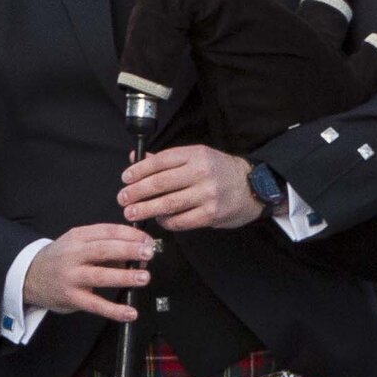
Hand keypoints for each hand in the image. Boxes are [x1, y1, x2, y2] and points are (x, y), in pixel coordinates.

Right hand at [23, 223, 153, 325]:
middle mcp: (73, 255)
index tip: (148, 240)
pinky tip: (130, 313)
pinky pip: (94, 304)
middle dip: (129, 250)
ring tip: (144, 277)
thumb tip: (139, 255)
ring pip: (99, 276)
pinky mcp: (71, 297)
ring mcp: (71, 277)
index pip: (108, 231)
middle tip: (149, 253)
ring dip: (124, 277)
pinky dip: (114, 310)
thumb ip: (107, 246)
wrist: (30, 276)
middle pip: (103, 250)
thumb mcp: (79, 244)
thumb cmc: (62, 259)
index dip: (131, 235)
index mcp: (78, 237)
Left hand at [119, 144, 267, 231]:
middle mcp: (202, 172)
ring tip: (132, 212)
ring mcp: (208, 194)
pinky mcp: (211, 214)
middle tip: (123, 198)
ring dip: (145, 209)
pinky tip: (159, 220)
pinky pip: (180, 221)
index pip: (160, 161)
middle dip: (136, 192)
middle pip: (160, 184)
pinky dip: (166, 222)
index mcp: (196, 154)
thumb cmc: (221, 171)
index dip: (139, 171)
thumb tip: (137, 159)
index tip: (126, 178)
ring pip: (167, 204)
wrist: (253, 187)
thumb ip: (167, 159)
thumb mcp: (197, 157)